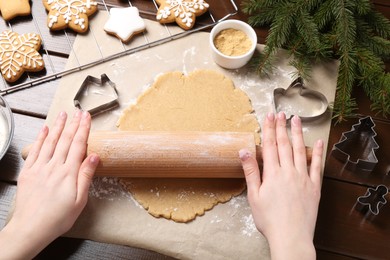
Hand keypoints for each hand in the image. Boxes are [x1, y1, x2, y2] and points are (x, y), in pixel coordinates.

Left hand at [0, 110, 98, 258]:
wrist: (31, 228)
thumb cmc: (58, 217)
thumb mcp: (79, 200)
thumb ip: (86, 176)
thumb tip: (94, 157)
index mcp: (68, 173)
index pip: (78, 145)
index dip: (83, 129)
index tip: (86, 117)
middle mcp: (54, 167)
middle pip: (65, 140)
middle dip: (73, 124)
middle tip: (78, 112)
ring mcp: (39, 168)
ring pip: (50, 142)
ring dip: (58, 127)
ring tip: (63, 114)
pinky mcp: (28, 172)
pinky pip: (35, 151)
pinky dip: (40, 138)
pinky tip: (44, 129)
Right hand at [239, 112, 323, 259]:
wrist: (291, 236)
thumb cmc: (269, 219)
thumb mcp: (254, 196)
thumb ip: (251, 172)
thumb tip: (244, 151)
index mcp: (272, 174)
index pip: (270, 146)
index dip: (269, 129)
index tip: (269, 116)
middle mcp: (288, 172)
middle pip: (284, 144)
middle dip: (281, 127)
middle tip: (281, 112)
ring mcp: (303, 178)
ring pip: (300, 151)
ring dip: (297, 134)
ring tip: (296, 120)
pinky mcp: (314, 187)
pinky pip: (317, 166)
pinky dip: (318, 153)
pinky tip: (318, 142)